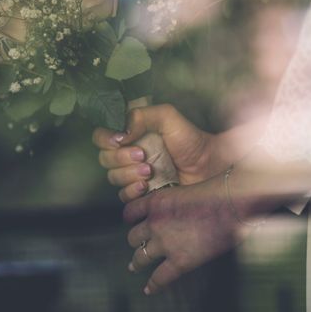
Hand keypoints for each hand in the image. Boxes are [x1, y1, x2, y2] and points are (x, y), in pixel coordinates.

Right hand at [92, 104, 225, 201]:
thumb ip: (142, 115)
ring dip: (128, 174)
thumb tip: (121, 132)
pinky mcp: (140, 193)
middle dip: (121, 158)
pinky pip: (123, 195)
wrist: (208, 167)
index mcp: (131, 133)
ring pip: (113, 177)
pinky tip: (147, 185)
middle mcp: (129, 153)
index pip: (102, 136)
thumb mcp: (168, 117)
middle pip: (104, 158)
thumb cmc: (190, 140)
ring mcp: (133, 174)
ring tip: (150, 170)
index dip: (106, 139)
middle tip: (143, 155)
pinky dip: (132, 190)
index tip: (120, 140)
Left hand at [123, 174, 241, 294]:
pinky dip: (153, 285)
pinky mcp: (180, 261)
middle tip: (137, 245)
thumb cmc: (218, 191)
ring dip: (137, 262)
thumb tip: (179, 209)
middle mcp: (155, 222)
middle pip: (133, 236)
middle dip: (135, 241)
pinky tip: (149, 289)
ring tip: (135, 266)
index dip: (131, 218)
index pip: (130, 212)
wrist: (233, 202)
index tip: (133, 222)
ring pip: (140, 257)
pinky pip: (160, 278)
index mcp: (157, 201)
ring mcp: (166, 243)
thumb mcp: (187, 189)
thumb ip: (176, 200)